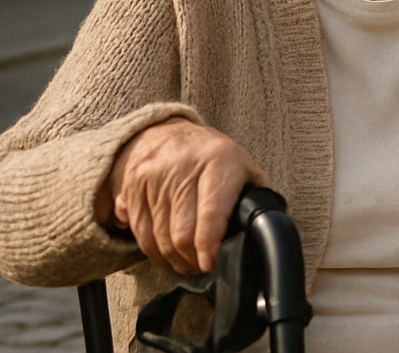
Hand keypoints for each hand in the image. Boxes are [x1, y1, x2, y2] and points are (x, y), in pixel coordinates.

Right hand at [97, 118, 269, 274]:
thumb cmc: (214, 158)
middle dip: (190, 259)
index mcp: (218, 162)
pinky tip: (163, 251)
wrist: (168, 132)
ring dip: (169, 258)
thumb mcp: (244, 167)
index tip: (208, 264)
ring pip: (157, 235)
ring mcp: (154, 175)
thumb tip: (265, 227)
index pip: (210, 214)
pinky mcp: (132, 184)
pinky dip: (150, 247)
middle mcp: (183, 167)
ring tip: (183, 263)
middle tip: (198, 266)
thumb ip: (257, 196)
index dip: (208, 245)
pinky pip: (138, 228)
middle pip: (181, 231)